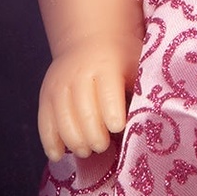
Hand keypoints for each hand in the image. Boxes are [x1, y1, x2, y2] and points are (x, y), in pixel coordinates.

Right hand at [37, 42, 134, 160]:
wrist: (91, 40)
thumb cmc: (122, 59)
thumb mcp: (137, 66)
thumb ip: (142, 92)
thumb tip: (151, 125)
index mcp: (106, 65)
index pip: (107, 92)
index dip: (112, 113)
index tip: (118, 128)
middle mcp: (79, 73)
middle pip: (83, 110)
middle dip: (94, 135)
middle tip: (103, 146)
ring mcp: (59, 84)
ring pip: (62, 119)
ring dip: (75, 141)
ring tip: (87, 151)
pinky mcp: (46, 95)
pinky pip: (45, 121)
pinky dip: (50, 141)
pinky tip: (58, 155)